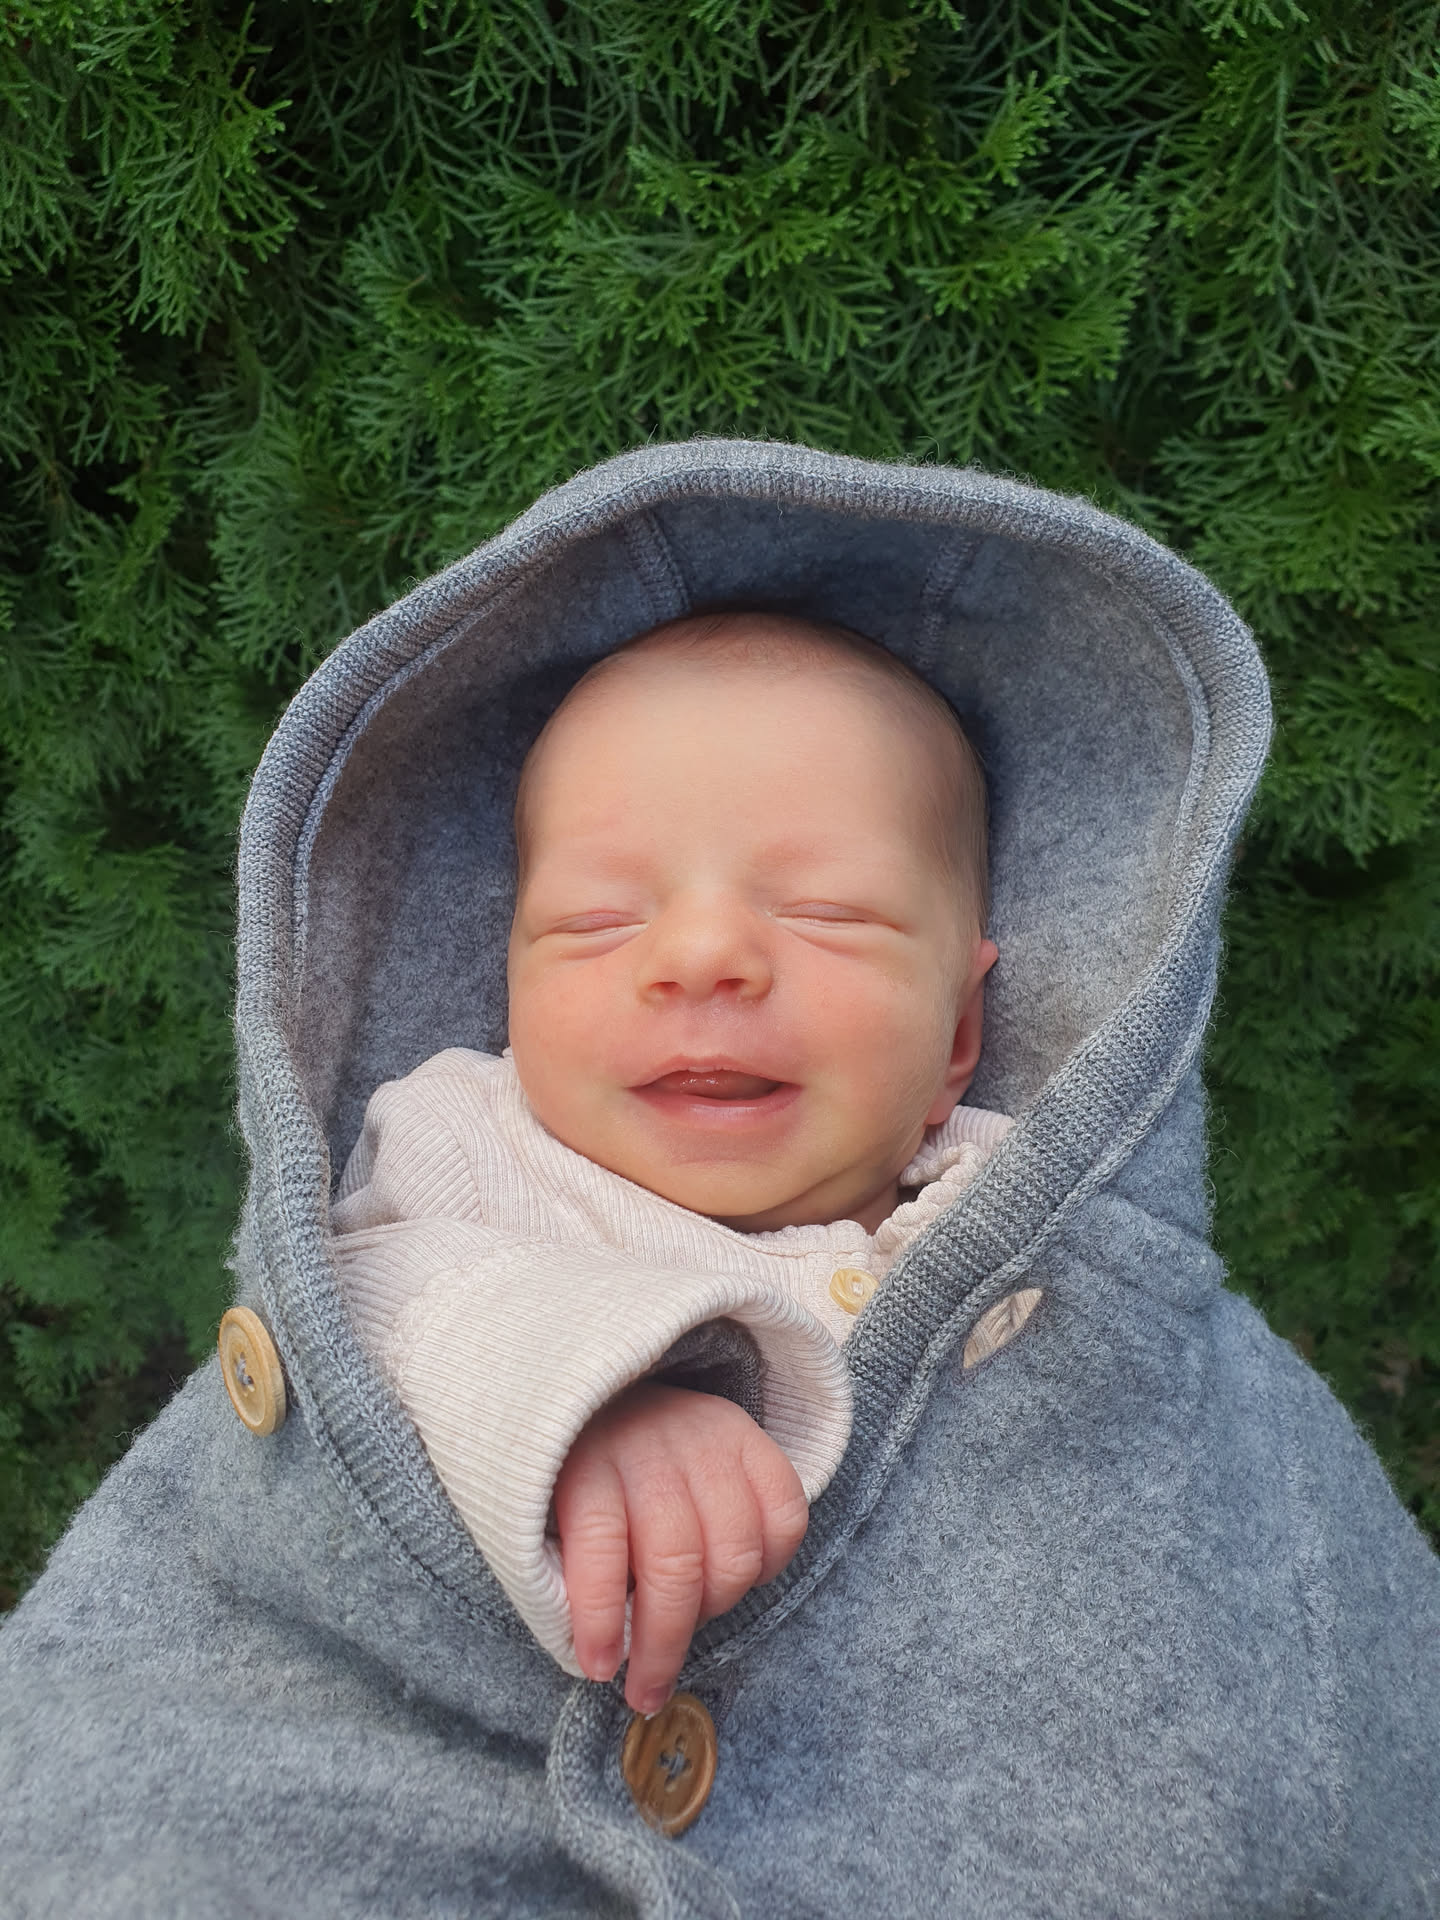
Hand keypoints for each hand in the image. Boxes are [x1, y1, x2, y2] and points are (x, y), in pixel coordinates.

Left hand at [553, 1383, 808, 1713]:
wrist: (621, 1391)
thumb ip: (570, 1570)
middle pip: (675, 1563)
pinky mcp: (753, 1440)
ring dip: (716, 1607)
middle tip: (648, 1690)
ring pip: (735, 1552)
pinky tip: (739, 1575)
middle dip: (663, 1643)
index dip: (602, 1618)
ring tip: (690, 1616)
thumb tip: (602, 1655)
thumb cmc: (582, 1473)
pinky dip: (770, 1564)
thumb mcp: (550, 1510)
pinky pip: (786, 1519)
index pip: (600, 1546)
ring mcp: (708, 1441)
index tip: (600, 1670)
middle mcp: (651, 1448)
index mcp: (587, 1464)